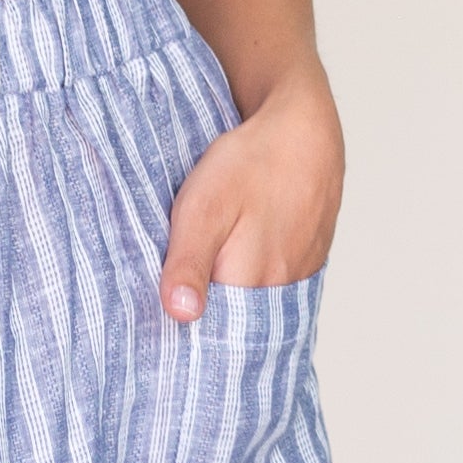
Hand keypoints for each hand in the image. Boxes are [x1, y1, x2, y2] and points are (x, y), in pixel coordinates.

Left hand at [159, 66, 344, 321]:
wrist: (304, 132)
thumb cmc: (251, 165)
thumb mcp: (203, 208)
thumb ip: (189, 264)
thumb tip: (181, 315)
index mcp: (247, 284)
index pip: (205, 329)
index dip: (178, 324)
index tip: (154, 312)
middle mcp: (278, 293)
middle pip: (230, 320)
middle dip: (202, 312)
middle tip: (175, 281)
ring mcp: (297, 279)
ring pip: (252, 303)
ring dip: (227, 294)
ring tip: (206, 264)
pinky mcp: (307, 264)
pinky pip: (273, 287)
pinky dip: (251, 278)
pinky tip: (236, 255)